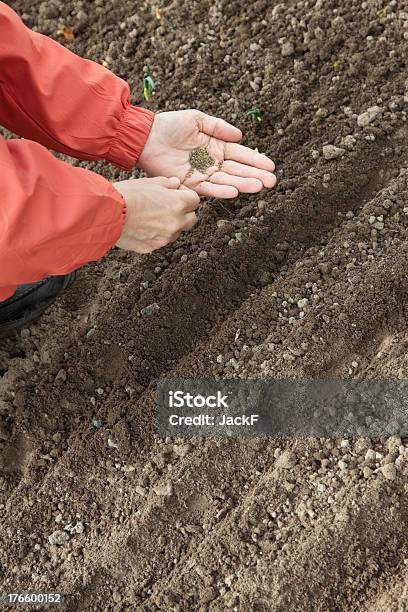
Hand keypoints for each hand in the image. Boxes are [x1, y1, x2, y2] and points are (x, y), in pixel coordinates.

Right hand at [114, 176, 198, 252]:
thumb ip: (167, 184)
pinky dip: (155, 236)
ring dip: (169, 226)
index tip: (177, 194)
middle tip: (169, 208)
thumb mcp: (149, 182)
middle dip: (184, 214)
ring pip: (175, 232)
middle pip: (191, 220)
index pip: (195, 200)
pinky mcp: (153, 247)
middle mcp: (176, 222)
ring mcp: (165, 237)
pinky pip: (159, 241)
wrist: (108, 213)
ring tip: (150, 218)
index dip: (186, 196)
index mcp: (178, 203)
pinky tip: (141, 227)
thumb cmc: (127, 195)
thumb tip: (176, 184)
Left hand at [138, 110, 275, 198]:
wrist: (146, 138)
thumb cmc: (170, 125)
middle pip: (238, 171)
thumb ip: (219, 127)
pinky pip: (208, 188)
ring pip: (227, 181)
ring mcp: (202, 174)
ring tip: (259, 187)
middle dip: (255, 176)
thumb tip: (240, 136)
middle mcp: (212, 163)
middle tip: (272, 182)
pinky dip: (221, 190)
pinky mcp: (190, 184)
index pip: (241, 155)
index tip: (271, 166)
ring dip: (243, 184)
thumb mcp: (197, 119)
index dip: (256, 161)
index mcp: (217, 147)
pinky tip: (235, 191)